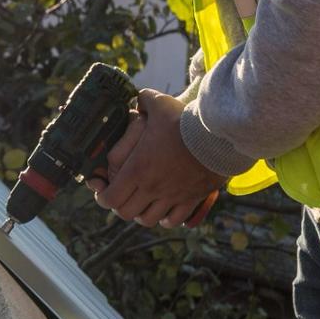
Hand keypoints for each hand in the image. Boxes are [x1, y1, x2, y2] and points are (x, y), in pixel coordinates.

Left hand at [87, 90, 223, 228]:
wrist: (217, 136)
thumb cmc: (185, 121)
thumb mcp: (159, 104)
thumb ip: (144, 99)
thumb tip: (138, 98)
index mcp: (137, 169)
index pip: (110, 198)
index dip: (102, 196)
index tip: (103, 189)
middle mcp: (151, 188)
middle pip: (126, 213)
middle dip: (120, 205)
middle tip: (123, 195)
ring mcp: (172, 197)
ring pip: (148, 220)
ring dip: (142, 213)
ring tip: (143, 203)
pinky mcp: (191, 200)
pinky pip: (174, 220)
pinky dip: (166, 219)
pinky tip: (166, 210)